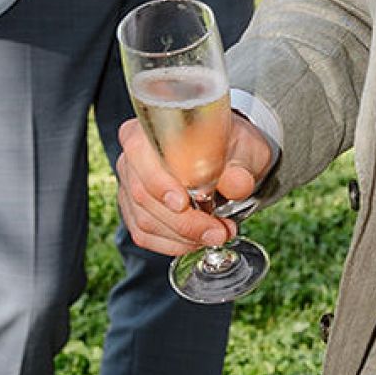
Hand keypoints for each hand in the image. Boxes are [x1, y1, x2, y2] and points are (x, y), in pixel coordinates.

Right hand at [115, 111, 274, 256]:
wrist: (231, 161)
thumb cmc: (231, 148)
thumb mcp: (245, 150)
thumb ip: (240, 167)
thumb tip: (238, 185)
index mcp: (150, 130)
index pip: (139, 152)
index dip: (158, 181)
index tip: (182, 203)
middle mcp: (133, 158)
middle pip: (144, 195)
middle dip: (184, 221)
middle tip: (219, 230)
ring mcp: (130, 187)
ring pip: (146, 221)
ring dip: (184, 236)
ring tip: (218, 234)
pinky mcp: (135, 212)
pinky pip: (145, 236)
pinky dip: (174, 244)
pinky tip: (197, 241)